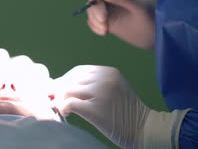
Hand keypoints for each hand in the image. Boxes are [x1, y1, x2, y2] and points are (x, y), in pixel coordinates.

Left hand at [54, 65, 188, 148]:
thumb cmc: (125, 112)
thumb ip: (93, 83)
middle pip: (70, 79)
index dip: (66, 80)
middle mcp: (105, 79)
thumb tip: (61, 83)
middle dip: (60, 90)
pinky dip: (63, 107)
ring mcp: (100, 93)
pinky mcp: (95, 109)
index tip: (61, 91)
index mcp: (109, 72)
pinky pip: (69, 103)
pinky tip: (66, 113)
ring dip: (60, 99)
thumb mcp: (113, 89)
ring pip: (67, 90)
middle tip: (57, 101)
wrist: (144, 130)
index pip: (78, 71)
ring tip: (63, 108)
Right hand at [86, 0, 155, 48]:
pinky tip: (105, 32)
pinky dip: (94, 26)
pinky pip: (92, 20)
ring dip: (94, 19)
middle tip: (103, 19)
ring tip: (105, 29)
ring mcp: (108, 6)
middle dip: (96, 7)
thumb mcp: (141, 7)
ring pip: (91, 8)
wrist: (155, 37)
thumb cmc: (153, 19)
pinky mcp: (105, 19)